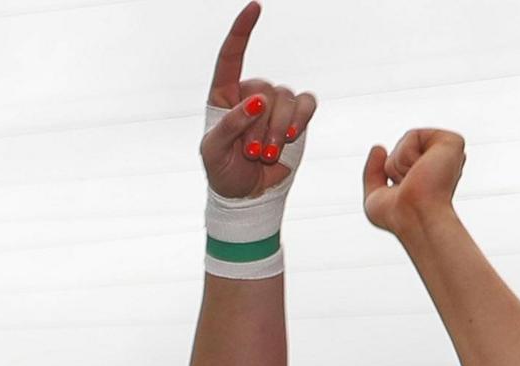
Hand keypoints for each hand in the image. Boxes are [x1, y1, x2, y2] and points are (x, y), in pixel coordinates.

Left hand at [199, 4, 315, 197]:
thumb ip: (230, 125)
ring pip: (286, 99)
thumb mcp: (213, 152)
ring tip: (264, 154)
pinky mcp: (296, 115)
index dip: (241, 31)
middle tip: (250, 153)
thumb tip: (257, 101)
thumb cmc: (223, 171)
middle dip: (259, 126)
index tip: (254, 7)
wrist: (247, 193)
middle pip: (265, 90)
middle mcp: (251, 94)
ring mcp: (275, 103)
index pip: (230, 57)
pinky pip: (306, 104)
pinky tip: (288, 139)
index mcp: (224, 95)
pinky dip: (299, 121)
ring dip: (277, 130)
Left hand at [361, 128, 465, 237]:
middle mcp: (442, 163)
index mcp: (430, 174)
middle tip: (408, 186)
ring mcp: (448, 153)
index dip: (391, 173)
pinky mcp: (453, 142)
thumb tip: (378, 147)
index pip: (400, 159)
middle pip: (400, 148)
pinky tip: (419, 170)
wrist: (414, 218)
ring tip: (414, 179)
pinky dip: (406, 154)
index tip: (403, 192)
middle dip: (393, 167)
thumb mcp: (375, 196)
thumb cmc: (398, 217)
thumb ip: (372, 172)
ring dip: (398, 164)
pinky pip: (412, 135)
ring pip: (406, 140)